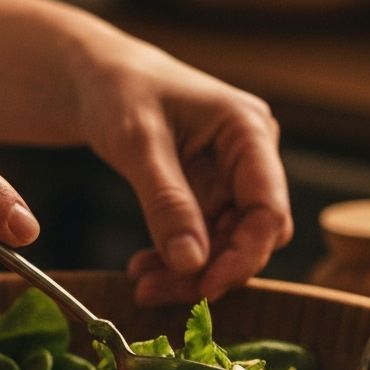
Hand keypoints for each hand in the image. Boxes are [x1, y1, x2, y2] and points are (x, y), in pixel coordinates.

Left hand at [74, 37, 291, 305]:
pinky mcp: (209, 195)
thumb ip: (166, 202)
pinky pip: (204, 241)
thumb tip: (191, 263)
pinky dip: (176, 260)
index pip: (268, 208)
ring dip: (189, 272)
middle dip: (209, 270)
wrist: (100, 78)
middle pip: (252, 235)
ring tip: (143, 285)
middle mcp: (251, 157)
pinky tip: (144, 269)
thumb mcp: (137, 143)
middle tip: (157, 292)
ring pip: (228, 245)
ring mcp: (232, 178)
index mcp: (248, 131)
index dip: (244, 255)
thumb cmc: (120, 91)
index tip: (205, 286)